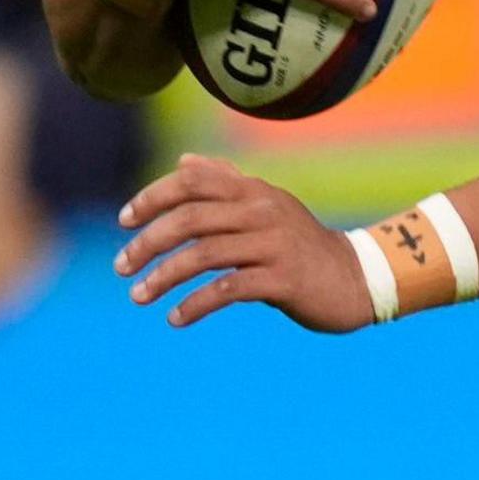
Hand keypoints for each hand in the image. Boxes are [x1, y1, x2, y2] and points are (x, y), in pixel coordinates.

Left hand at [112, 154, 383, 331]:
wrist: (357, 279)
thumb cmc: (302, 243)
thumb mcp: (267, 204)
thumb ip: (226, 180)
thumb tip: (183, 160)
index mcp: (253, 189)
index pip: (191, 181)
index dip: (152, 198)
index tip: (124, 222)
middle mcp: (262, 210)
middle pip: (190, 218)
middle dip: (147, 242)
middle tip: (121, 267)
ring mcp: (274, 244)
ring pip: (203, 255)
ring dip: (163, 277)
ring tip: (138, 296)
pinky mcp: (284, 279)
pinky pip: (228, 290)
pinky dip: (195, 304)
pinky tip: (175, 318)